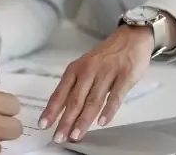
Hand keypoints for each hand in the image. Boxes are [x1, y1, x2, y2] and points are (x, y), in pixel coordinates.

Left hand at [40, 25, 152, 143]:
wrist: (131, 37)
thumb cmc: (106, 56)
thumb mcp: (86, 66)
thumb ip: (76, 86)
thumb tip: (63, 110)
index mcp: (75, 69)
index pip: (60, 93)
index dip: (52, 110)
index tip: (44, 125)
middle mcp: (88, 70)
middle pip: (74, 99)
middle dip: (65, 120)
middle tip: (59, 137)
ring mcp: (107, 73)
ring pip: (93, 100)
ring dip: (84, 120)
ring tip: (76, 134)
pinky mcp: (125, 75)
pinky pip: (115, 96)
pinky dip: (108, 110)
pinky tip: (102, 122)